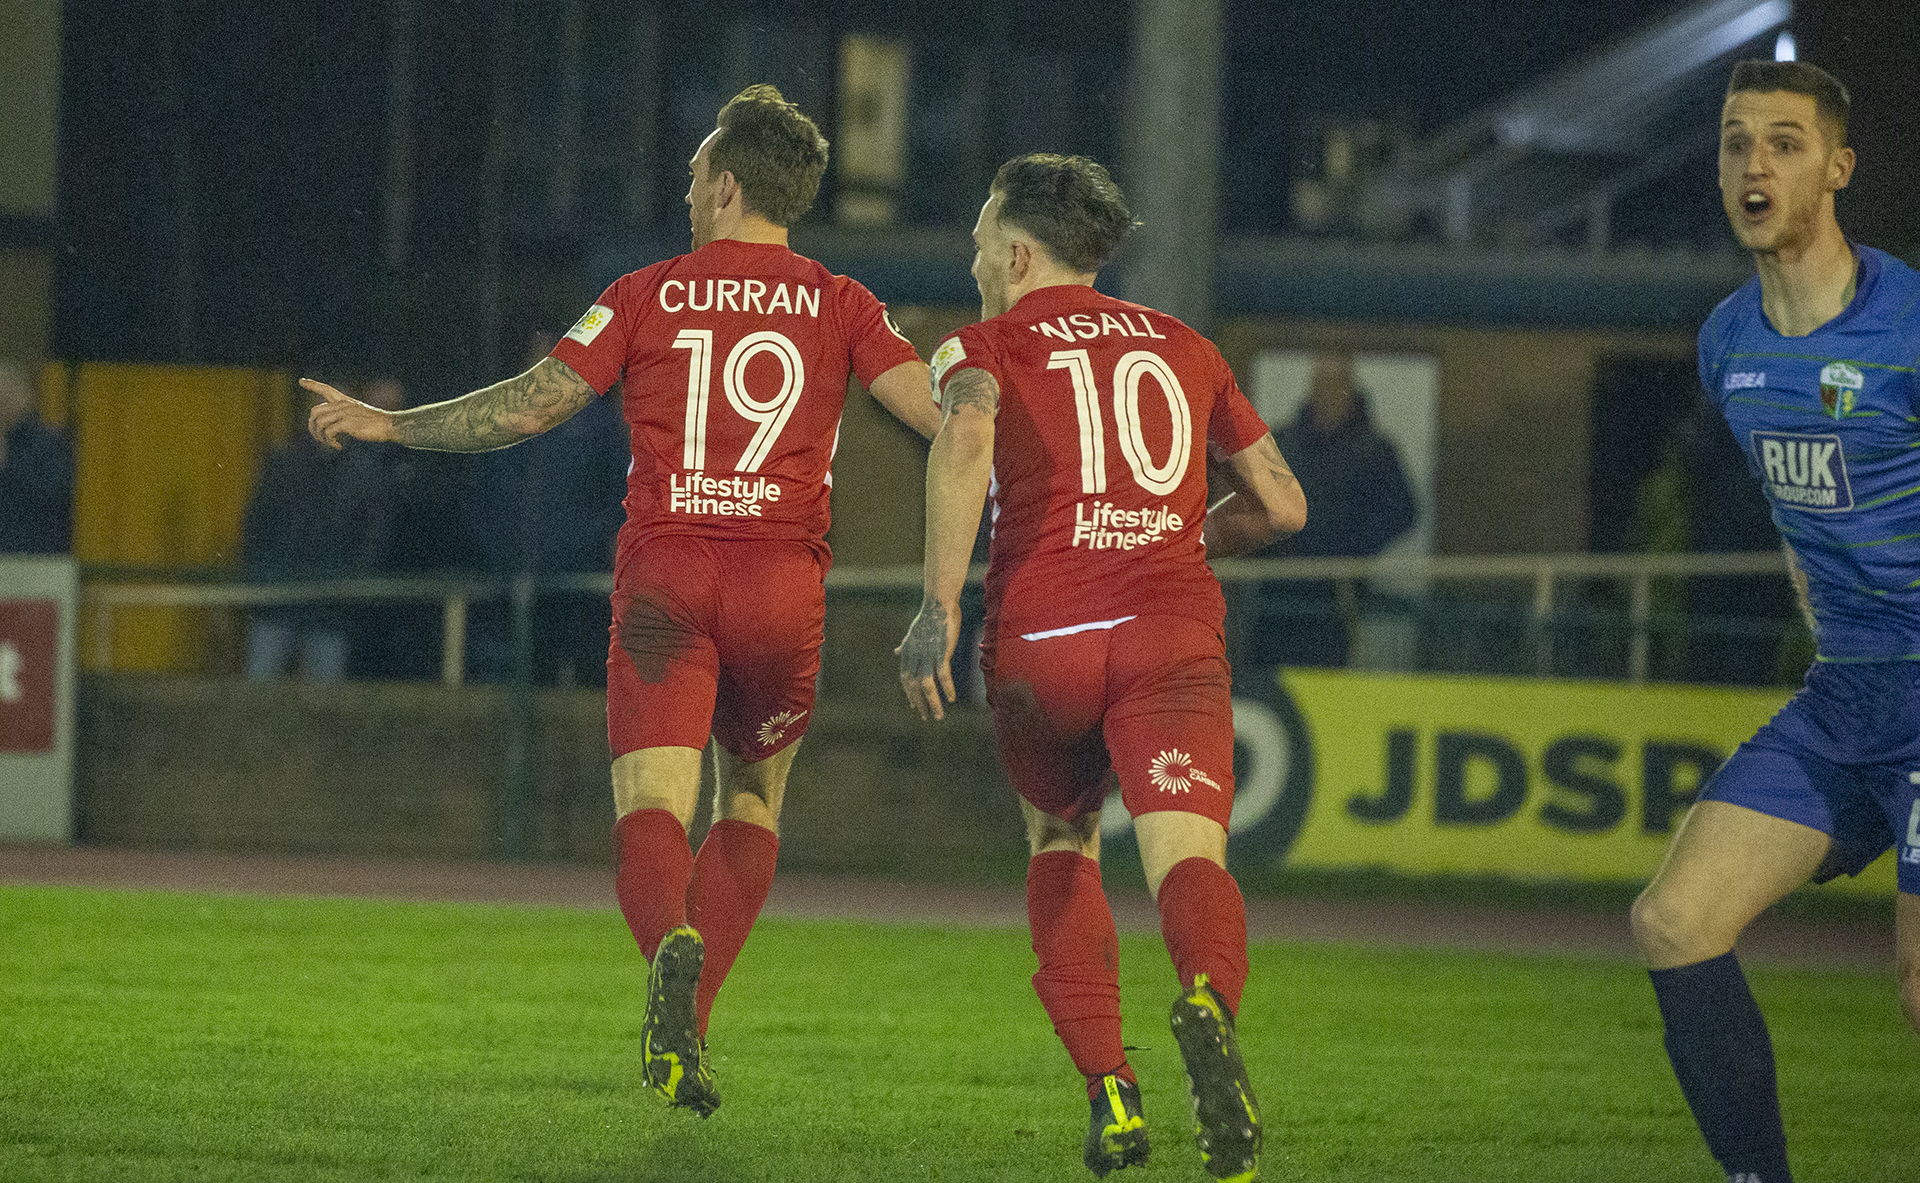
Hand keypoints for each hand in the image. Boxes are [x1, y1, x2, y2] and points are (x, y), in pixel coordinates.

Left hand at [303, 378, 396, 449]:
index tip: (301, 381)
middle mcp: (342, 404)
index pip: (326, 389)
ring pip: (319, 423)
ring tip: (330, 444)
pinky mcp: (347, 423)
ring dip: (321, 437)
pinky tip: (339, 446)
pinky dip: (330, 442)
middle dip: (312, 427)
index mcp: (345, 401)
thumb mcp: (358, 413)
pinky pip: (329, 432)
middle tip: (320, 438)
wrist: (389, 425)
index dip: (313, 385)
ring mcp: (344, 413)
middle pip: (315, 412)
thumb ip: (344, 415)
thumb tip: (329, 427)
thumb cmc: (375, 423)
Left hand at [897, 598, 958, 720]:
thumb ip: (904, 646)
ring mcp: (927, 655)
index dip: (909, 693)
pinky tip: (951, 699)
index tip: (915, 706)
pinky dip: (947, 688)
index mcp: (908, 652)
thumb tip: (896, 652)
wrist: (939, 603)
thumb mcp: (912, 634)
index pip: (905, 679)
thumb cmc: (929, 617)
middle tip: (926, 717)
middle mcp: (915, 656)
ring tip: (938, 716)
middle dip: (919, 703)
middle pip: (914, 686)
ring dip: (932, 703)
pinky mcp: (942, 652)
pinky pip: (943, 675)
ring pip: (927, 685)